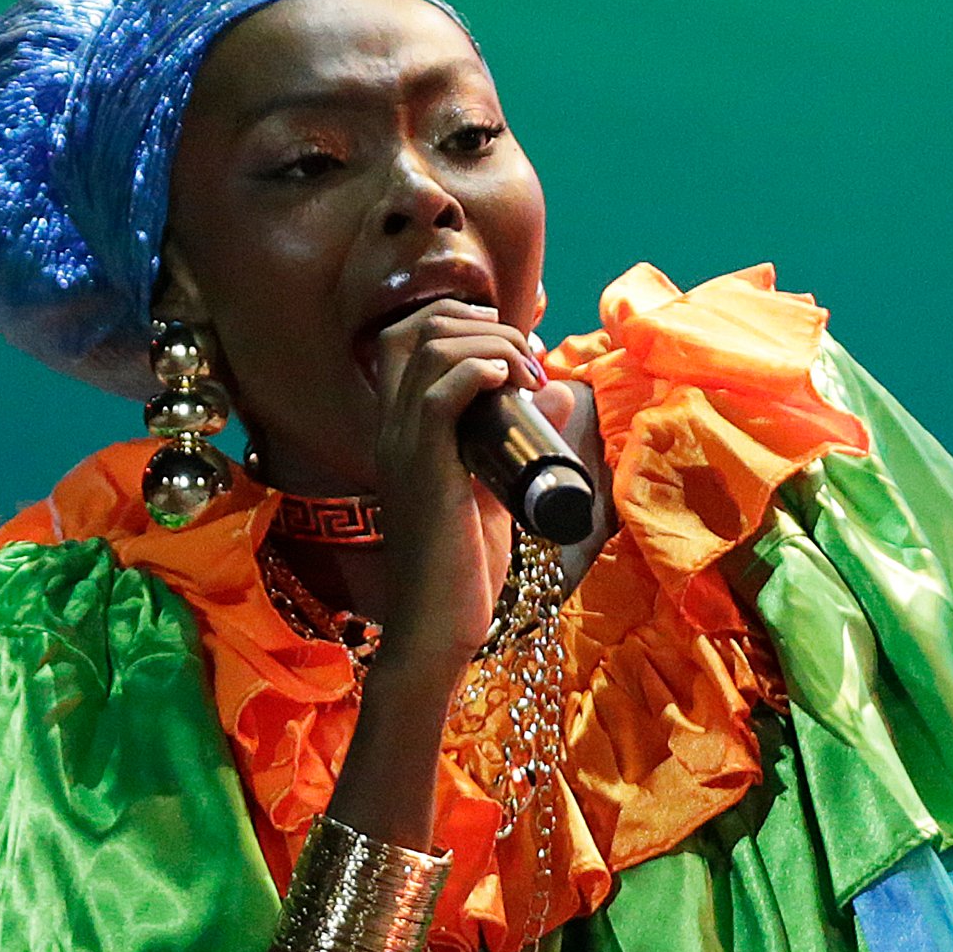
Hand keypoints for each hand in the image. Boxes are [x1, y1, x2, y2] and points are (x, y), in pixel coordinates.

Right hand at [367, 300, 547, 691]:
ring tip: (529, 372)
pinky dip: (479, 373)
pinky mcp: (421, 470)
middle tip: (528, 358)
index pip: (409, 338)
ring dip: (492, 346)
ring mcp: (401, 447)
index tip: (515, 347)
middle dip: (482, 325)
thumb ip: (520, 443)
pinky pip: (438, 396)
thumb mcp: (497, 492)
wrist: (438, 629)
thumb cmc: (464, 569)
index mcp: (401, 430)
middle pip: (417, 329)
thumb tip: (561, 394)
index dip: (463, 322)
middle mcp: (391, 429)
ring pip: (431, 352)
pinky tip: (511, 381)